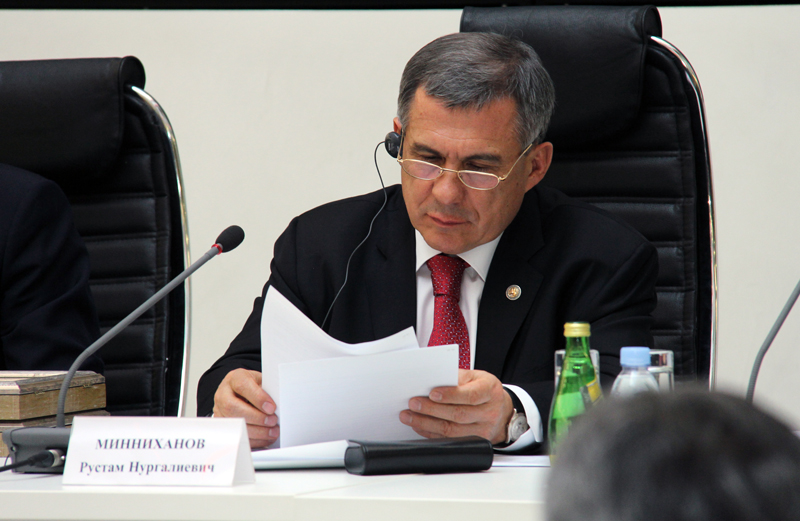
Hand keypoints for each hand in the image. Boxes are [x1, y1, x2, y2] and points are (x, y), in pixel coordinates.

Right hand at [213, 369, 278, 447]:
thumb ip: (267, 390)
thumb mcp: (260, 381)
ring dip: (256, 431)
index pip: (242, 386)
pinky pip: (235, 435)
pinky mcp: (223, 425)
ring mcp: (219, 410)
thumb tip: (280, 403)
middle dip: (256, 417)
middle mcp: (223, 394)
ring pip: (233, 424)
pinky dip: (253, 439)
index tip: (272, 407)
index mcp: (234, 378)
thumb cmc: (252, 386)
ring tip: (272, 432)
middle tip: (272, 421)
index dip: (258, 397)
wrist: (239, 392)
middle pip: (232, 407)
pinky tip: (265, 438)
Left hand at [399, 369, 513, 444]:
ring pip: (452, 430)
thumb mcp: (475, 377)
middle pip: (458, 414)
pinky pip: (449, 439)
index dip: (451, 395)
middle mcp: (489, 412)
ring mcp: (483, 430)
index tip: (432, 393)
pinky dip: (431, 433)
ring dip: (427, 423)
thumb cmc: (483, 389)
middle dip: (432, 409)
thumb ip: (456, 377)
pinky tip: (419, 425)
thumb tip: (431, 380)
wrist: (500, 410)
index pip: (471, 395)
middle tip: (413, 403)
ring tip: (409, 416)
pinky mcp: (474, 442)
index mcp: (490, 391)